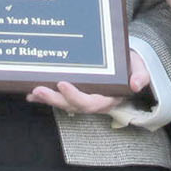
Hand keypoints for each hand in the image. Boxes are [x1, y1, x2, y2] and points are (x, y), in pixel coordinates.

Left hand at [29, 49, 151, 117]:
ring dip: (47, 99)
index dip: (75, 96)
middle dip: (55, 99)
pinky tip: (30, 94)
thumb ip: (140, 75)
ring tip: (33, 91)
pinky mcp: (75, 93)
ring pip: (63, 103)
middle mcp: (94, 102)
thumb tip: (136, 84)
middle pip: (72, 105)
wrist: (127, 65)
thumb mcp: (140, 67)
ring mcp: (83, 98)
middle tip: (38, 89)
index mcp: (108, 98)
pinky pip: (58, 98)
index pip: (90, 102)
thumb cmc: (132, 65)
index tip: (63, 83)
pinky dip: (44, 97)